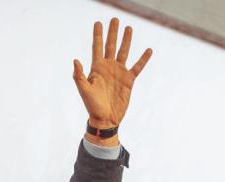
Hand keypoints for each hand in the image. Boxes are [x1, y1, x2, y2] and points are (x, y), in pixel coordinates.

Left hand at [73, 18, 151, 134]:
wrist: (105, 118)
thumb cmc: (92, 105)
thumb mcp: (83, 90)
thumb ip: (79, 75)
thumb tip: (76, 60)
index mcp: (96, 68)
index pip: (97, 47)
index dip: (97, 35)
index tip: (98, 23)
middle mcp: (108, 67)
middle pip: (110, 45)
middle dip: (112, 33)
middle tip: (115, 19)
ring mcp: (119, 72)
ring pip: (124, 52)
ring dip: (126, 40)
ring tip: (129, 28)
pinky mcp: (129, 80)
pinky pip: (137, 67)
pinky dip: (143, 59)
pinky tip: (148, 50)